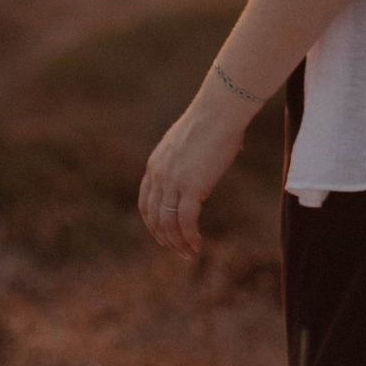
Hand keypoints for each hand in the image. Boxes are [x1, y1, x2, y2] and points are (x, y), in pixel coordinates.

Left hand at [138, 94, 249, 258]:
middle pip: (154, 217)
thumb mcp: (190, 141)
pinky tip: (197, 245)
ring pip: (168, 224)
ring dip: (178, 243)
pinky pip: (186, 221)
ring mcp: (173, 182)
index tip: (163, 235)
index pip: (146, 202)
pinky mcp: (192, 187)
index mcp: (156, 164)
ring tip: (189, 254)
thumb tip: (212, 159)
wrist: (220, 111)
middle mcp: (159, 175)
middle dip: (164, 238)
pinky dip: (190, 237)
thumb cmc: (214, 121)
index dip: (153, 222)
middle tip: (178, 250)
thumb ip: (191, 157)